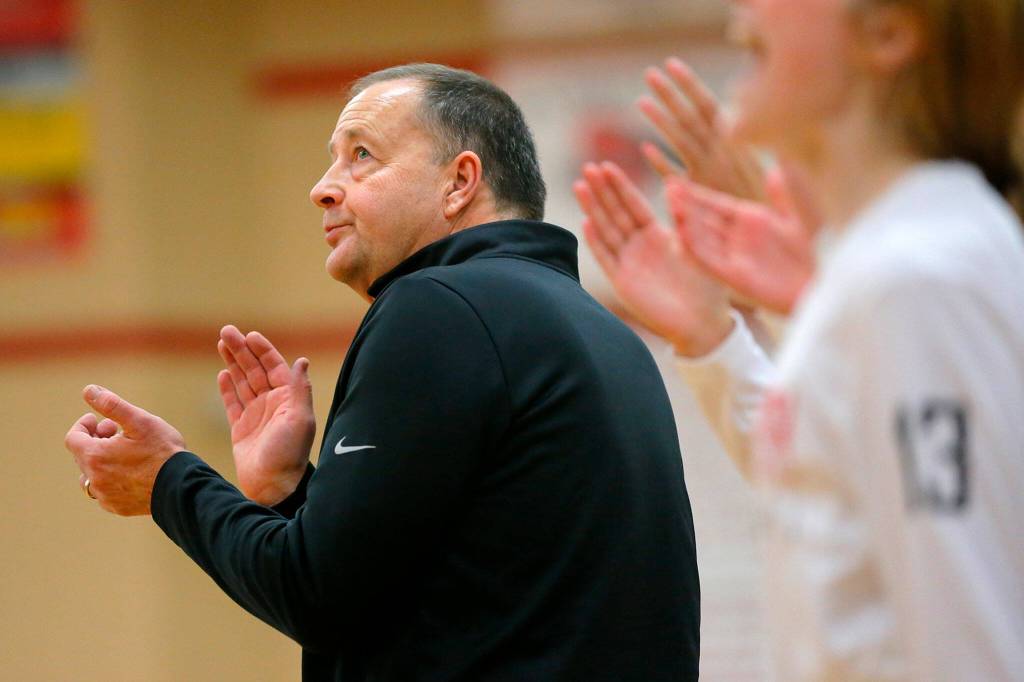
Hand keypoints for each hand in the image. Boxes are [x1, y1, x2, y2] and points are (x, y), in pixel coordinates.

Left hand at [64, 385, 185, 515]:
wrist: (182, 486)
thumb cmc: (163, 452)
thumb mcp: (139, 421)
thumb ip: (112, 405)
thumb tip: (88, 390)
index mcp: (95, 457)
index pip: (73, 438)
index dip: (84, 425)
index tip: (97, 419)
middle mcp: (94, 480)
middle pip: (83, 455)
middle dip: (96, 440)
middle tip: (118, 431)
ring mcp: (105, 496)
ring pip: (92, 475)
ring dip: (101, 461)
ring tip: (124, 452)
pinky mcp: (117, 507)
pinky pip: (105, 491)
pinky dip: (111, 478)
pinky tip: (132, 471)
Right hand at [217, 325, 314, 505]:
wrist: (272, 486)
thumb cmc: (289, 453)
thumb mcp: (300, 419)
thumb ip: (300, 389)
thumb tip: (303, 360)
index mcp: (288, 399)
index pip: (274, 367)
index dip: (263, 350)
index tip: (250, 335)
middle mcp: (273, 404)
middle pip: (255, 370)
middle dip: (242, 351)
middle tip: (226, 331)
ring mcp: (256, 415)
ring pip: (242, 382)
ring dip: (233, 363)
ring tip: (221, 343)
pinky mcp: (241, 429)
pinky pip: (232, 403)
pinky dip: (227, 388)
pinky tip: (222, 373)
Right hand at [574, 161, 734, 356]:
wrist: (703, 322)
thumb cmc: (707, 284)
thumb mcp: (698, 244)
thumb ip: (684, 216)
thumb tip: (675, 182)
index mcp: (657, 233)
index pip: (634, 204)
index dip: (620, 185)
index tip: (606, 165)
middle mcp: (639, 245)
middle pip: (616, 212)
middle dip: (601, 191)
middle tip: (587, 168)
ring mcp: (629, 262)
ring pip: (607, 230)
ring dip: (593, 209)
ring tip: (579, 186)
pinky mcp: (623, 282)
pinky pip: (607, 258)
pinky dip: (596, 242)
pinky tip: (586, 223)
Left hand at [638, 57, 764, 200]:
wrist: (765, 230)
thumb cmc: (755, 195)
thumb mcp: (748, 159)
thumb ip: (732, 137)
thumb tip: (721, 110)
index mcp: (736, 139)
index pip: (709, 105)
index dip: (689, 85)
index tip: (671, 64)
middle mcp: (724, 153)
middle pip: (692, 117)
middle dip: (671, 94)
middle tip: (649, 73)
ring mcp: (712, 174)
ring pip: (683, 142)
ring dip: (662, 120)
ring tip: (640, 101)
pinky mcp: (703, 197)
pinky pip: (679, 177)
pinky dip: (662, 163)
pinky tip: (645, 149)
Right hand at [667, 173, 814, 315]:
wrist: (812, 288)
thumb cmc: (805, 257)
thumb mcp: (793, 220)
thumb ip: (781, 197)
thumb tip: (774, 171)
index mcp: (746, 222)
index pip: (715, 203)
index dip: (696, 193)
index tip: (676, 181)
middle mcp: (734, 239)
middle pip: (703, 219)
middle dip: (685, 204)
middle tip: (668, 187)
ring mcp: (731, 257)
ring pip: (701, 238)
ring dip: (685, 223)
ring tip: (671, 205)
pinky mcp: (732, 276)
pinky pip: (707, 261)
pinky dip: (694, 249)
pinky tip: (682, 236)